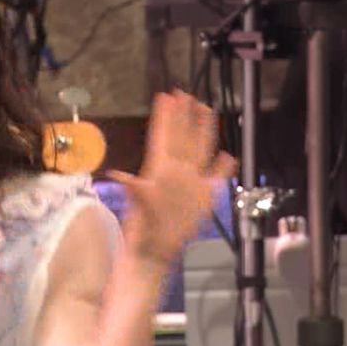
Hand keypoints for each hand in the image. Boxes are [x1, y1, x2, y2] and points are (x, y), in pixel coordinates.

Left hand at [108, 91, 236, 266]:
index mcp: (158, 171)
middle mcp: (174, 172)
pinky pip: (214, 177)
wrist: (154, 251)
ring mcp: (189, 183)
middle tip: (185, 93)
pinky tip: (228, 156)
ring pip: (198, 150)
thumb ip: (134, 190)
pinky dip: (222, 167)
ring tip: (206, 110)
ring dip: (202, 131)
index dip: (165, 118)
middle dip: (184, 116)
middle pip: (181, 138)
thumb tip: (118, 176)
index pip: (163, 137)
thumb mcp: (137, 208)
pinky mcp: (201, 197)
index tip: (166, 96)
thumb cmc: (142, 230)